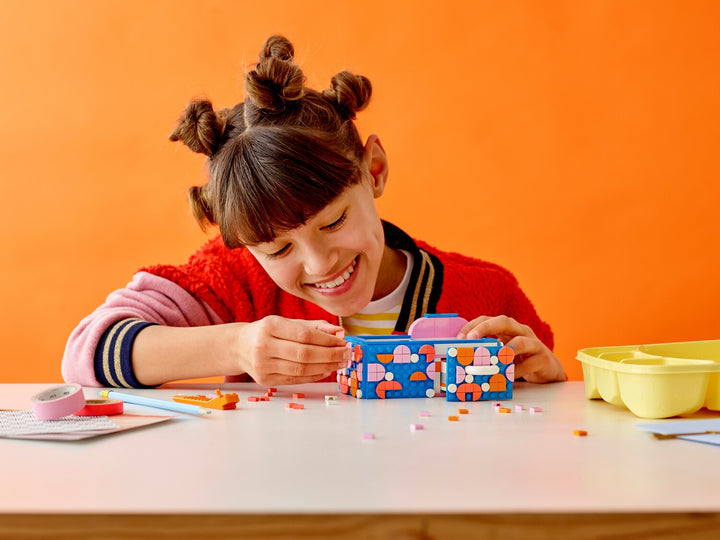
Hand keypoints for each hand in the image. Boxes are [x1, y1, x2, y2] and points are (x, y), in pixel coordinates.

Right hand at [233, 316, 348, 384]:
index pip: (304, 335)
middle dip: (330, 355)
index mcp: (269, 326)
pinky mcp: (264, 380)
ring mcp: (262, 365)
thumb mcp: (288, 323)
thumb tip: (340, 332)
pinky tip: (326, 370)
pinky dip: (314, 376)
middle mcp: (263, 346)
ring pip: (301, 369)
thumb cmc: (268, 332)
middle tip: (346, 354)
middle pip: (304, 354)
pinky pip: (295, 379)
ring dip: (325, 367)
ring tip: (340, 362)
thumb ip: (314, 327)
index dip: (327, 340)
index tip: (343, 342)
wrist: (239, 346)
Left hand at [457, 315, 565, 382]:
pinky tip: (508, 377)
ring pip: (521, 341)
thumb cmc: (520, 359)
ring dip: (506, 350)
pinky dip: (517, 371)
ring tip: (493, 358)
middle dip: (486, 328)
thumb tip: (462, 362)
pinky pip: (529, 363)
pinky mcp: (543, 358)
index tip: (459, 337)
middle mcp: (521, 331)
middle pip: (504, 322)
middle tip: (472, 338)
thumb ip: (487, 353)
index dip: (472, 326)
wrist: (548, 369)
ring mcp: (534, 343)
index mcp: (507, 328)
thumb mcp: (502, 353)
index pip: (487, 319)